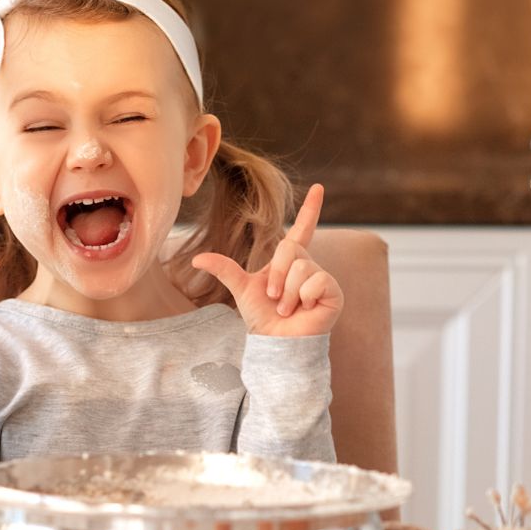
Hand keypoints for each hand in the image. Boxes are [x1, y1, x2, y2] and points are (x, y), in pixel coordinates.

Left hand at [191, 184, 342, 336]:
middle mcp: (308, 265)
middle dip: (277, 276)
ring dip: (288, 293)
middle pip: (291, 250)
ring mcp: (322, 278)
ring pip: (302, 268)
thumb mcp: (241, 289)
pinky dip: (304, 298)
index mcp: (290, 261)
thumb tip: (197, 258)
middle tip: (275, 298)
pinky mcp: (333, 292)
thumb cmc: (262, 318)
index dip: (310, 209)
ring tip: (288, 308)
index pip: (302, 229)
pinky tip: (305, 309)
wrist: (275, 343)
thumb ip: (224, 269)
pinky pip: (317, 282)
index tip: (319, 187)